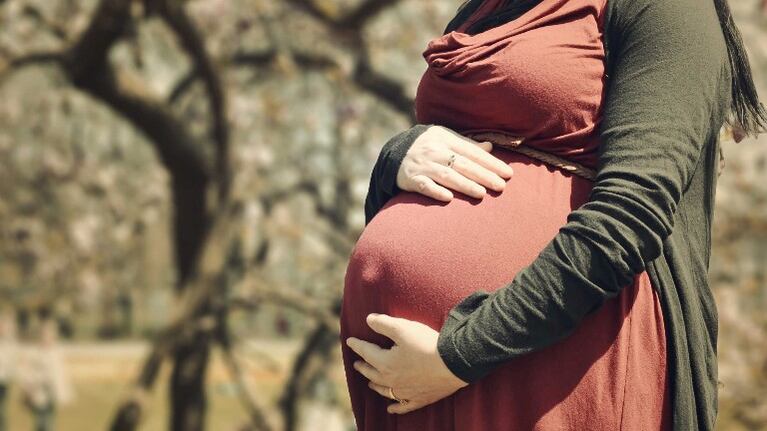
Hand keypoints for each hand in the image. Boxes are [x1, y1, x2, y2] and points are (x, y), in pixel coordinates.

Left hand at [345, 313, 468, 414]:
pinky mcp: (420, 399)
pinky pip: (403, 406)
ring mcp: (405, 392)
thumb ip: (383, 324)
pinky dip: (395, 408)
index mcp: (385, 363)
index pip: (366, 352)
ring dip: (375, 385)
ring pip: (384, 390)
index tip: (350, 341)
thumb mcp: (403, 328)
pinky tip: (390, 409)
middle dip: (363, 366)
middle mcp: (392, 380)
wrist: (453, 364)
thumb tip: (368, 320)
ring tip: (369, 382)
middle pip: (372, 373)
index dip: (357, 345)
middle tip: (357, 363)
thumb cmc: (426, 344)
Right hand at [397, 125, 514, 201]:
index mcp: (445, 139)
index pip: (472, 152)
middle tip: (501, 186)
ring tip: (482, 194)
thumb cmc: (427, 147)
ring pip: (446, 176)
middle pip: (463, 164)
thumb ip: (466, 144)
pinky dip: (435, 191)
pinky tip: (449, 198)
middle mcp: (434, 151)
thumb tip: (490, 147)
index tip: (507, 173)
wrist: (394, 153)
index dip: (490, 162)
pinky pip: (424, 186)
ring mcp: (422, 165)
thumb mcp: (445, 139)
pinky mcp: (411, 179)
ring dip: (464, 185)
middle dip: (483, 175)